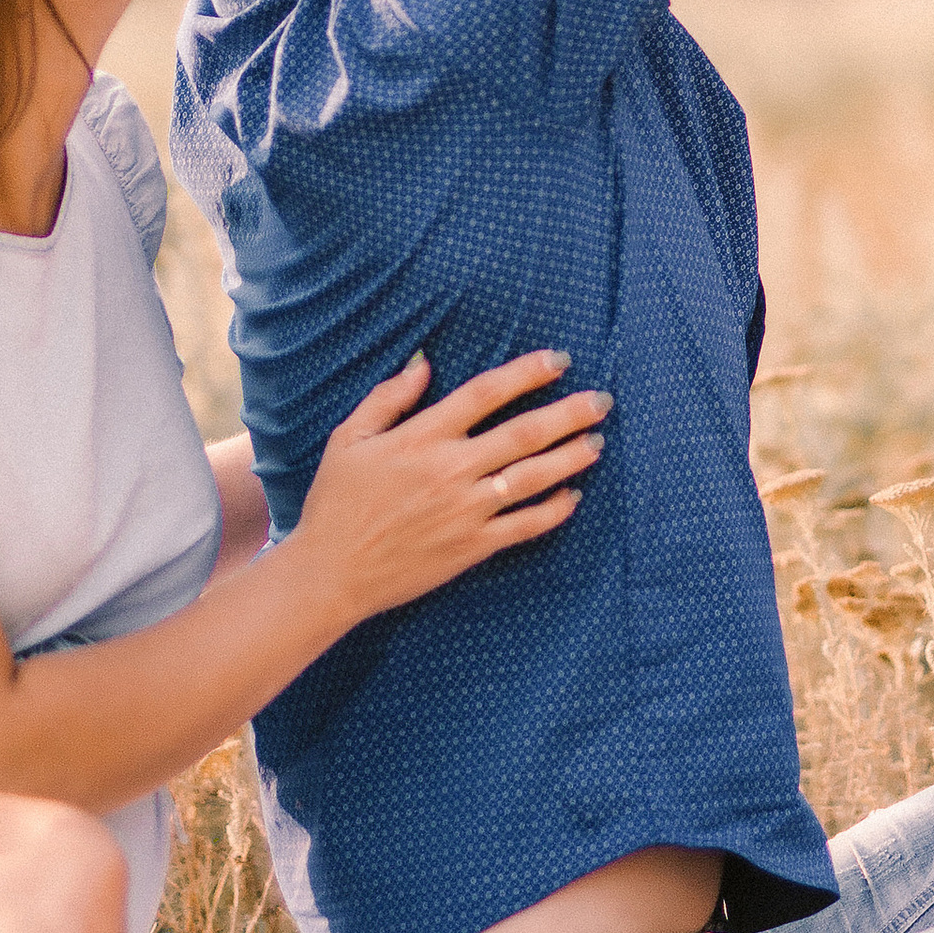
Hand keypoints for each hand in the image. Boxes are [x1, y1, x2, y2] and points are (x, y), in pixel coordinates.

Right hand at [291, 349, 607, 618]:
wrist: (332, 572)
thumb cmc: (336, 502)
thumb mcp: (348, 438)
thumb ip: (389, 397)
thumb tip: (424, 361)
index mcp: (422, 438)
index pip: (486, 393)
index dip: (527, 373)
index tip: (559, 360)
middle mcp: (451, 470)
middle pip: (523, 433)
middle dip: (568, 413)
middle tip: (601, 400)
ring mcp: (466, 511)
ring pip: (533, 477)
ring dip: (570, 457)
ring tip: (597, 441)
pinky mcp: (472, 547)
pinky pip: (525, 526)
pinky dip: (554, 511)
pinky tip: (573, 496)